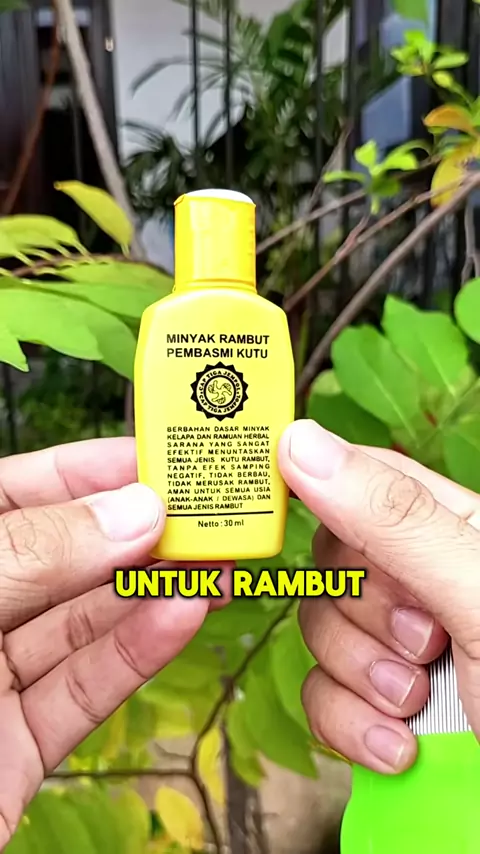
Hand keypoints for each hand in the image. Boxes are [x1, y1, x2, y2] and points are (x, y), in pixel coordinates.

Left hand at [0, 438, 230, 846]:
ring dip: (150, 593)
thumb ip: (33, 554)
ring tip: (214, 562)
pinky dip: (137, 654)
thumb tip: (131, 511)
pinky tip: (183, 616)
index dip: (82, 473)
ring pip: (81, 625)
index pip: (10, 495)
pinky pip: (82, 690)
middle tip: (204, 512)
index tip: (153, 459)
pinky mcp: (15, 749)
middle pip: (60, 559)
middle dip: (133, 533)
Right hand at [278, 419, 479, 774]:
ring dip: (360, 675)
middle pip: (331, 559)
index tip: (274, 498)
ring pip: (319, 629)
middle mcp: (425, 582)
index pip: (364, 477)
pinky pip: (320, 694)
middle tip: (423, 641)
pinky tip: (402, 747)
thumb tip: (302, 446)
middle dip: (361, 610)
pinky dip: (351, 725)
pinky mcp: (377, 707)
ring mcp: (399, 647)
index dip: (318, 483)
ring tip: (418, 703)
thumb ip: (395, 522)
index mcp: (458, 531)